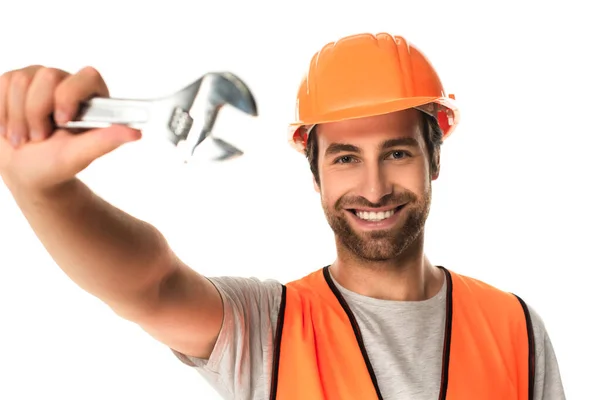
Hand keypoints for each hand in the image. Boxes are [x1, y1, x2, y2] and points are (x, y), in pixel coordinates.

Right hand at [0, 65, 140, 191]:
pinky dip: (1, 113)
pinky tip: (10, 128)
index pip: (87, 76)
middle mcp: (66, 82)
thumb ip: (105, 141)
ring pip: (20, 81)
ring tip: (25, 137)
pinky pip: (1, 84)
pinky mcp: (12, 82)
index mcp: (91, 97)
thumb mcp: (80, 155)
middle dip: (37, 113)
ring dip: (17, 117)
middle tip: (39, 138)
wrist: (25, 170)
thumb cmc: (55, 164)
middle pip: (48, 76)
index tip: (61, 121)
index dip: (70, 95)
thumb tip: (136, 133)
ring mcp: (38, 79)